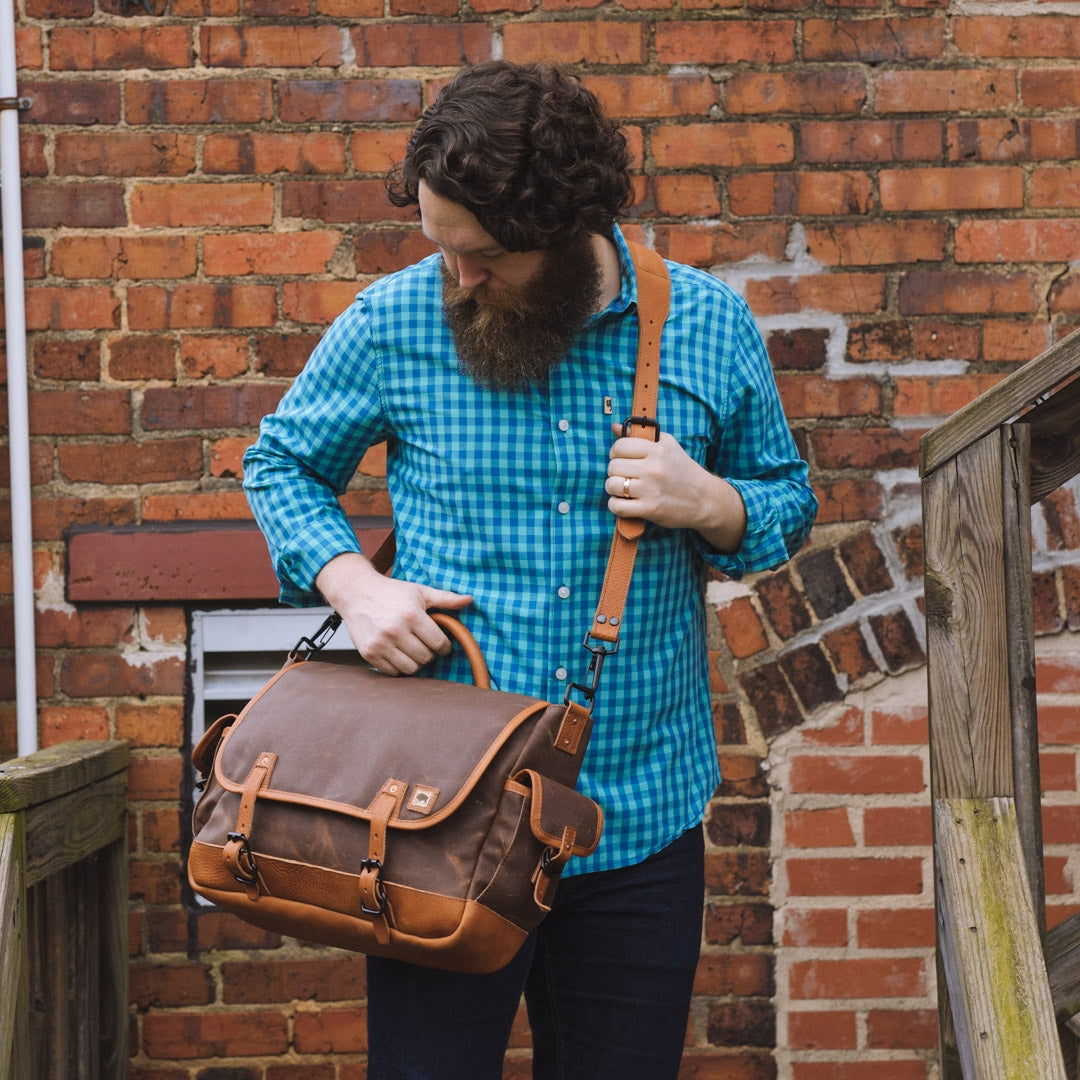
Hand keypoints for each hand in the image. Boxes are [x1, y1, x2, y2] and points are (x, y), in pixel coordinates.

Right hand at [315, 552, 471, 674]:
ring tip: (414, 650)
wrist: (357, 593)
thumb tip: (469, 599)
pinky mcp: (369, 654)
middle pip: (425, 658)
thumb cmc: (392, 592)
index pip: (439, 643)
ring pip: (410, 668)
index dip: (445, 647)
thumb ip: (445, 598)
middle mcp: (395, 631)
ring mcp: (380, 644)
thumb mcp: (420, 591)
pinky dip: (399, 667)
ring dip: (416, 663)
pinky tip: (400, 654)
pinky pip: (392, 672)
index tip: (442, 644)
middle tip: (426, 646)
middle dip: (430, 654)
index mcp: (411, 615)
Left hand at [605, 423, 746, 552]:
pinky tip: (625, 503)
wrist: (706, 499)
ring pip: (612, 485)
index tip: (623, 459)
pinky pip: (617, 506)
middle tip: (627, 476)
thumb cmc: (683, 471)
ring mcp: (651, 489)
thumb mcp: (667, 446)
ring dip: (615, 489)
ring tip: (625, 489)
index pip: (620, 446)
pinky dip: (616, 506)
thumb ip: (640, 435)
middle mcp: (654, 468)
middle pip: (613, 466)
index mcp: (658, 449)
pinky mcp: (650, 509)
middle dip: (616, 472)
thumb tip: (613, 427)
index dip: (616, 453)